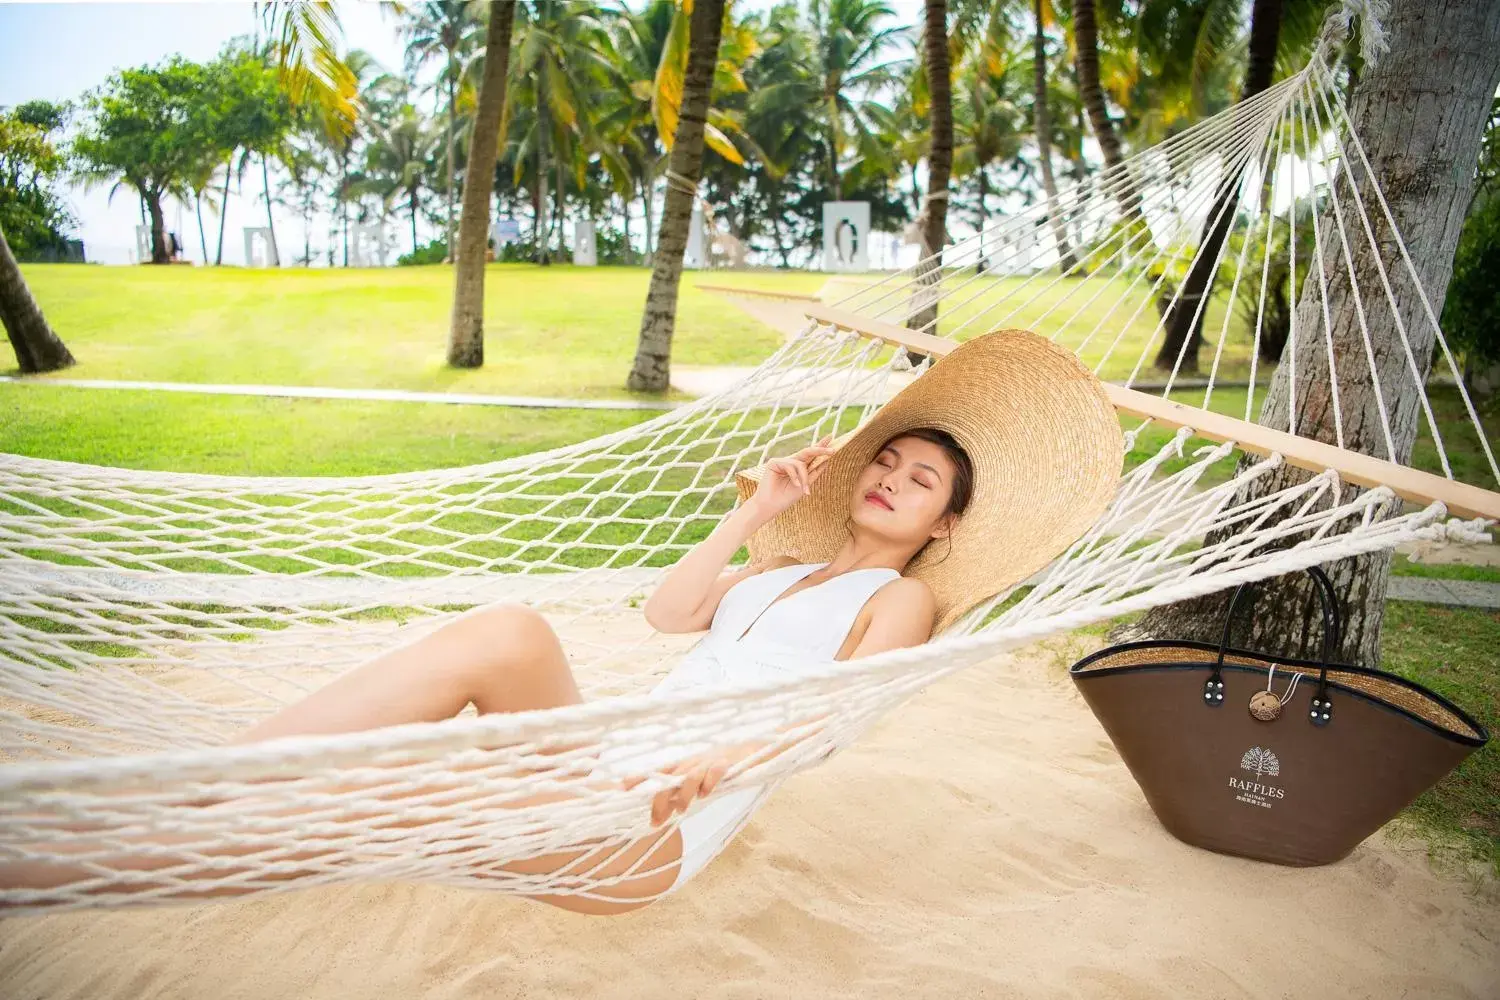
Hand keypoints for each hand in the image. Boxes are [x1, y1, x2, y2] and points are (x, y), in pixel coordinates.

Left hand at [620, 741, 764, 826]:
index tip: (620, 790)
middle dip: (659, 799)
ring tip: (680, 811)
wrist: (753, 749)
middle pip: (670, 777)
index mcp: (684, 765)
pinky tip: (707, 793)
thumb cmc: (722, 767)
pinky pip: (716, 770)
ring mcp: (710, 760)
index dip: (639, 779)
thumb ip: (681, 790)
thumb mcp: (698, 776)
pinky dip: (710, 781)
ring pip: (690, 775)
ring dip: (683, 794)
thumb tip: (662, 808)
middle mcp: (693, 761)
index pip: (657, 771)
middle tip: (655, 821)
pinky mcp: (729, 762)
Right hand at [747, 435, 836, 518]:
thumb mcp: (805, 485)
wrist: (771, 506)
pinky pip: (790, 466)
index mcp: (798, 467)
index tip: (831, 437)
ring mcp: (782, 461)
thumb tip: (826, 461)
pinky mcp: (774, 462)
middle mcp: (791, 462)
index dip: (821, 446)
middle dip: (820, 450)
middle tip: (832, 450)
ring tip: (805, 490)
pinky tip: (795, 485)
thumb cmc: (786, 498)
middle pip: (807, 452)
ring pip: (800, 463)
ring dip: (805, 477)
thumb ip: (814, 473)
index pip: (811, 455)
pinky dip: (795, 476)